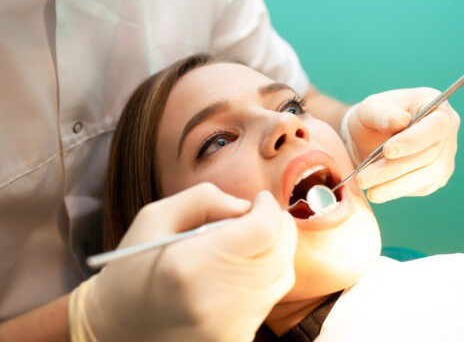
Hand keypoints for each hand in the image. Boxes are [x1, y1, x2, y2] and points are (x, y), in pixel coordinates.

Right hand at [70, 184, 296, 341]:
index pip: (262, 230)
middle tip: (260, 215)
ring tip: (250, 241)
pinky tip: (241, 270)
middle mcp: (214, 301)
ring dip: (276, 250)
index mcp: (189, 265)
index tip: (259, 199)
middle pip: (280, 252)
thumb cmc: (134, 266)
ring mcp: (229, 327)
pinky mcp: (236, 341)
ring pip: (283, 275)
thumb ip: (205, 199)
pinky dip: (266, 277)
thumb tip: (246, 206)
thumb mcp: (156, 216)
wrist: (117, 328)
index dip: (268, 207)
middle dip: (278, 225)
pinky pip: (270, 299)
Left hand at [344, 88, 459, 202]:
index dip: (414, 140)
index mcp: (437, 107)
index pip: (436, 125)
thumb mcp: (371, 108)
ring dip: (395, 185)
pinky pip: (420, 187)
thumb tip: (400, 121)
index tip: (387, 151)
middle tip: (363, 178)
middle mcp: (447, 133)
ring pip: (427, 175)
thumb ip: (383, 114)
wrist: (370, 135)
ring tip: (369, 192)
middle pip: (430, 155)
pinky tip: (377, 192)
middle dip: (394, 168)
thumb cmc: (373, 116)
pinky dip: (397, 190)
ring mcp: (444, 157)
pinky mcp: (435, 177)